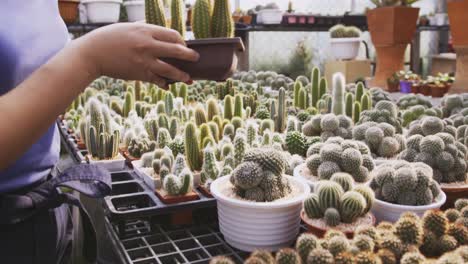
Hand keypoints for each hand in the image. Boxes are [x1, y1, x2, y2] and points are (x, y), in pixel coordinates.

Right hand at [76, 23, 198, 86]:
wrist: (91, 54)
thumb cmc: (108, 38)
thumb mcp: (127, 27)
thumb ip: (143, 28)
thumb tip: (154, 28)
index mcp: (146, 31)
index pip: (173, 35)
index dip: (181, 41)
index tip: (183, 45)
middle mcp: (147, 45)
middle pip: (177, 51)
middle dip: (190, 56)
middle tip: (196, 59)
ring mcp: (144, 61)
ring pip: (170, 70)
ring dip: (182, 75)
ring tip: (189, 79)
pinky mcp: (139, 74)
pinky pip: (157, 80)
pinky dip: (164, 84)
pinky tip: (168, 86)